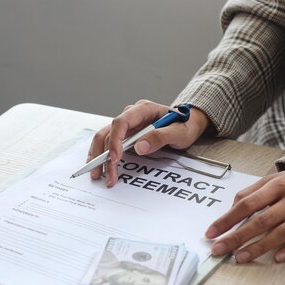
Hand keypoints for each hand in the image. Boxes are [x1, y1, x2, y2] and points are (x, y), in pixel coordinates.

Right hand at [88, 100, 209, 185]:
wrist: (187, 123)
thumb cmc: (184, 125)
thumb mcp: (179, 132)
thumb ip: (161, 137)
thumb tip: (139, 147)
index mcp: (143, 109)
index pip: (121, 122)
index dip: (115, 141)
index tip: (115, 158)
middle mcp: (131, 115)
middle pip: (109, 132)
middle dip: (105, 155)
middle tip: (107, 175)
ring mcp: (127, 125)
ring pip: (103, 138)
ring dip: (98, 156)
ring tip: (97, 174)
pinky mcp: (125, 135)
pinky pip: (107, 142)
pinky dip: (101, 155)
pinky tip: (99, 166)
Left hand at [206, 169, 284, 262]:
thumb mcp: (274, 180)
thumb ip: (251, 193)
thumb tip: (230, 209)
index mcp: (278, 186)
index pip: (247, 204)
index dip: (227, 220)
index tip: (211, 232)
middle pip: (261, 221)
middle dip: (237, 237)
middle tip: (219, 249)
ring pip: (281, 233)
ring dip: (259, 247)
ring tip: (240, 257)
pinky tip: (276, 258)